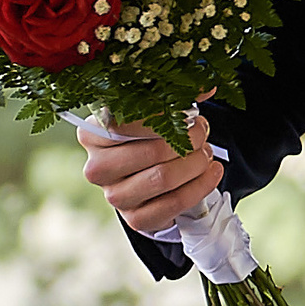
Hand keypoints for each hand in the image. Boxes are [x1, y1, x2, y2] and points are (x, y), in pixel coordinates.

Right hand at [80, 109, 221, 234]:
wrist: (147, 180)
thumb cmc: (148, 139)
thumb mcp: (155, 113)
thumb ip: (176, 96)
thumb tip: (206, 86)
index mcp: (92, 135)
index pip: (125, 122)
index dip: (163, 116)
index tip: (187, 113)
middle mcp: (97, 168)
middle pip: (151, 152)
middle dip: (187, 140)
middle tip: (202, 132)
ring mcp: (114, 196)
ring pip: (164, 178)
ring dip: (195, 163)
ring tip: (207, 153)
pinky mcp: (135, 219)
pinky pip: (174, 203)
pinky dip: (200, 186)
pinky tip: (212, 172)